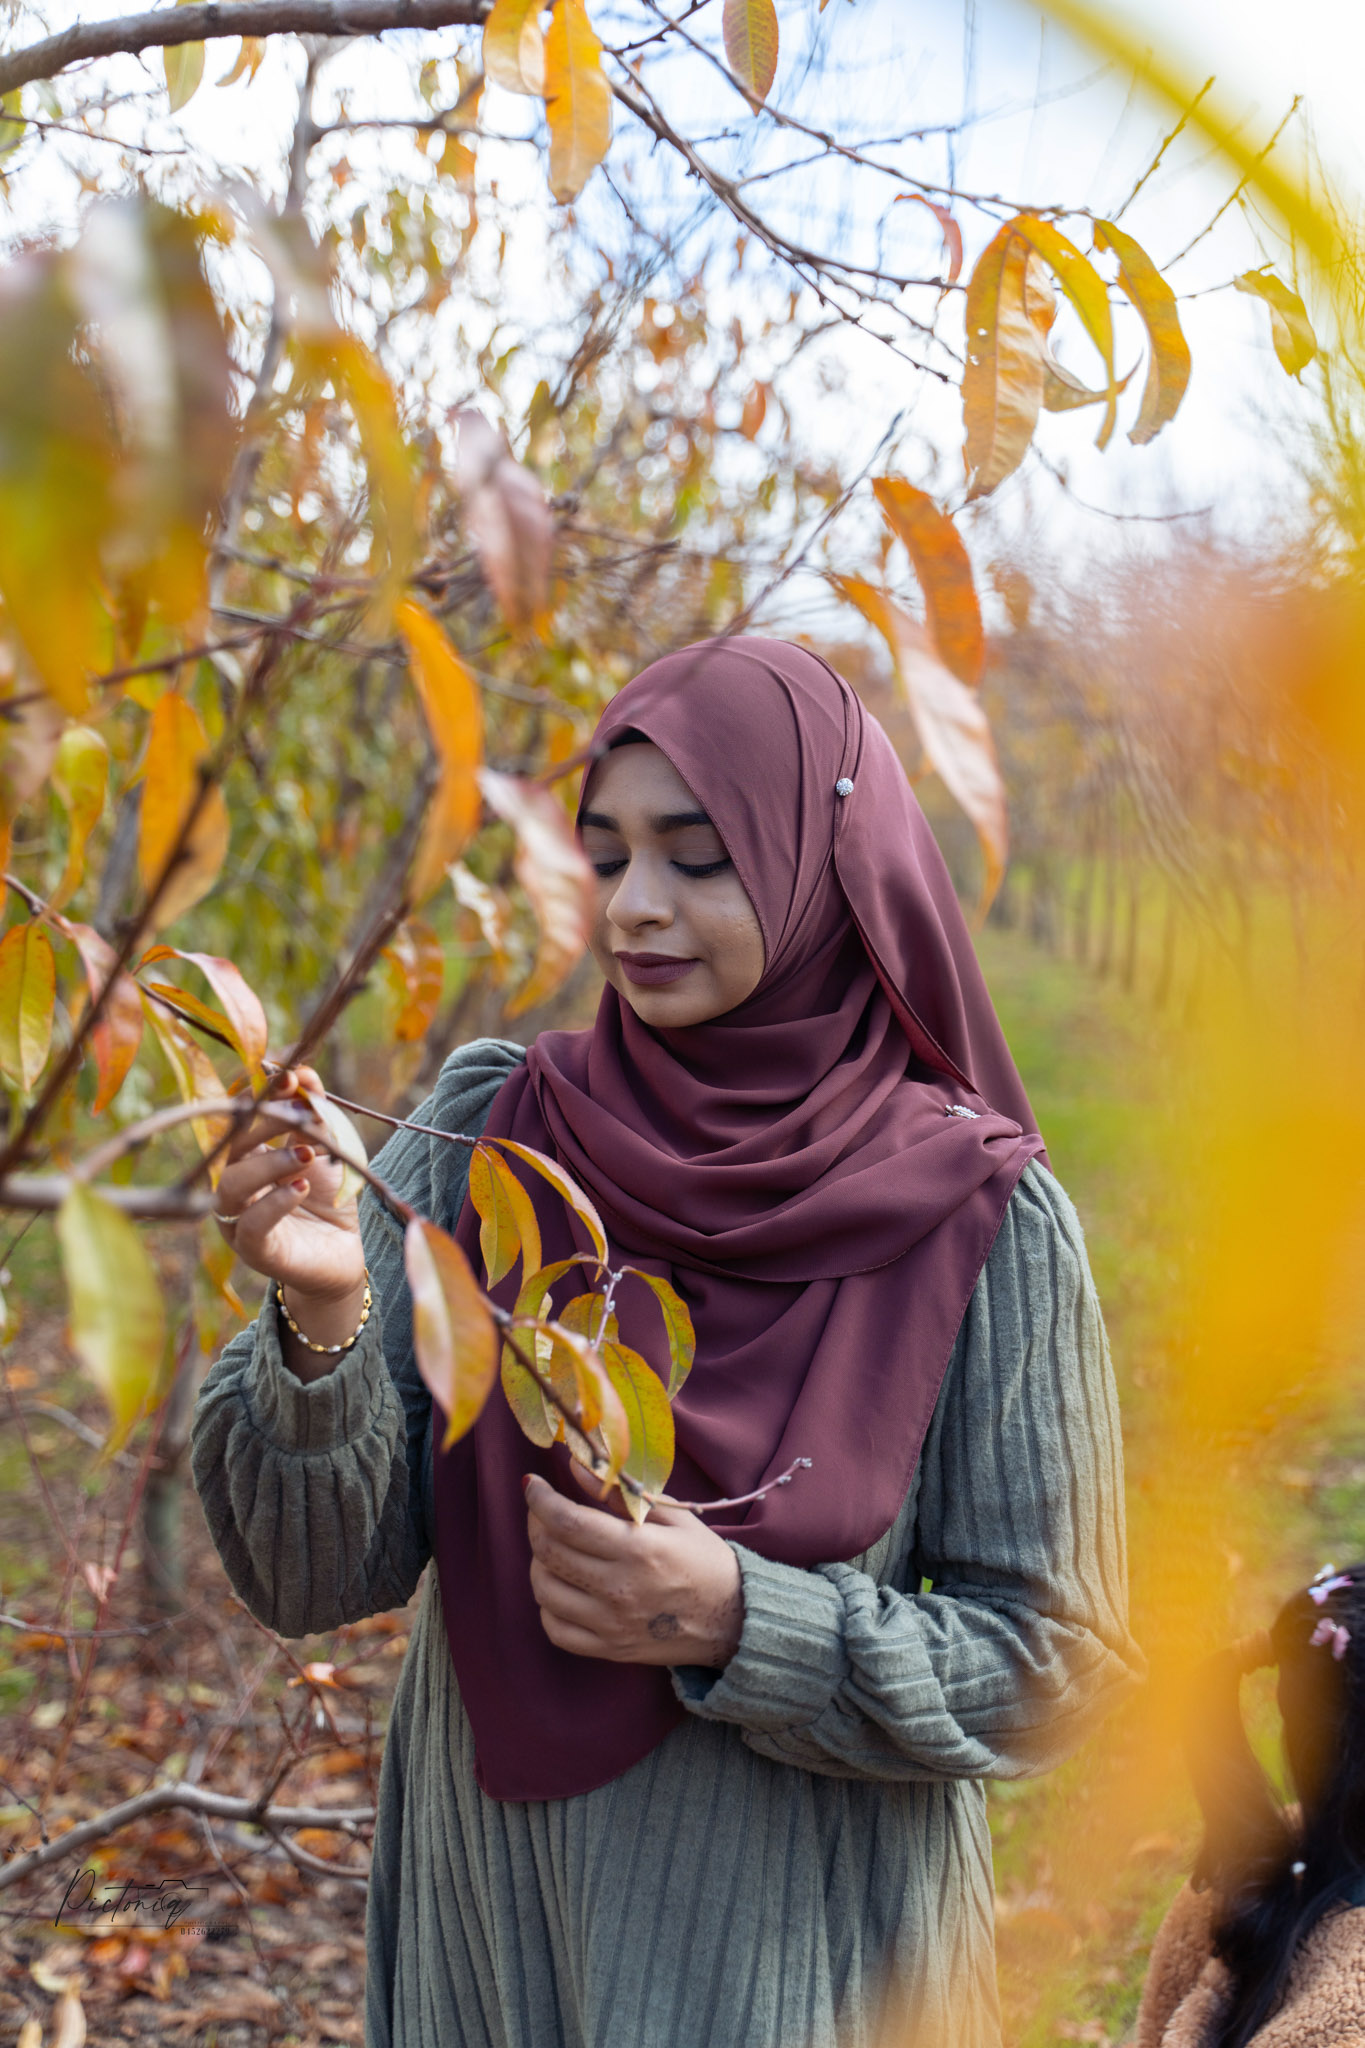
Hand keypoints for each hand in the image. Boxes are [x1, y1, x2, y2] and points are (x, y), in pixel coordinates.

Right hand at [214, 1067, 365, 1312]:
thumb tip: (304, 1073)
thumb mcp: (326, 1151)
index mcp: (245, 1158)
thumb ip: (313, 1115)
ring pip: (233, 1184)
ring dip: (270, 1162)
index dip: (259, 1096)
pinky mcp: (254, 1250)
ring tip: (307, 1155)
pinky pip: (251, 1225)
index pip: (239, 1119)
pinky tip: (301, 1187)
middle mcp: (232, 1186)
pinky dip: (275, 1202)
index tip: (289, 1078)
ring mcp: (237, 1219)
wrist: (341, 1254)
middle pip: (232, 1146)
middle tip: (302, 1114)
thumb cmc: (327, 1199)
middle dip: (266, 1123)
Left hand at [524, 1468, 743, 1667]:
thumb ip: (620, 1493)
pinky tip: (563, 1586)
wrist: (734, 1619)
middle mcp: (620, 1588)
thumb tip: (575, 1464)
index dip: (540, 1498)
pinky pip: (555, 1629)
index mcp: (638, 1548)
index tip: (532, 1485)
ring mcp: (612, 1624)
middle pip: (548, 1553)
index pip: (567, 1520)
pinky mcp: (609, 1650)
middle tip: (543, 1512)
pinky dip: (548, 1605)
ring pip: (544, 1591)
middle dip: (535, 1524)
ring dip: (539, 1563)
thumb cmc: (704, 1559)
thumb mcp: (672, 1516)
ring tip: (555, 1549)